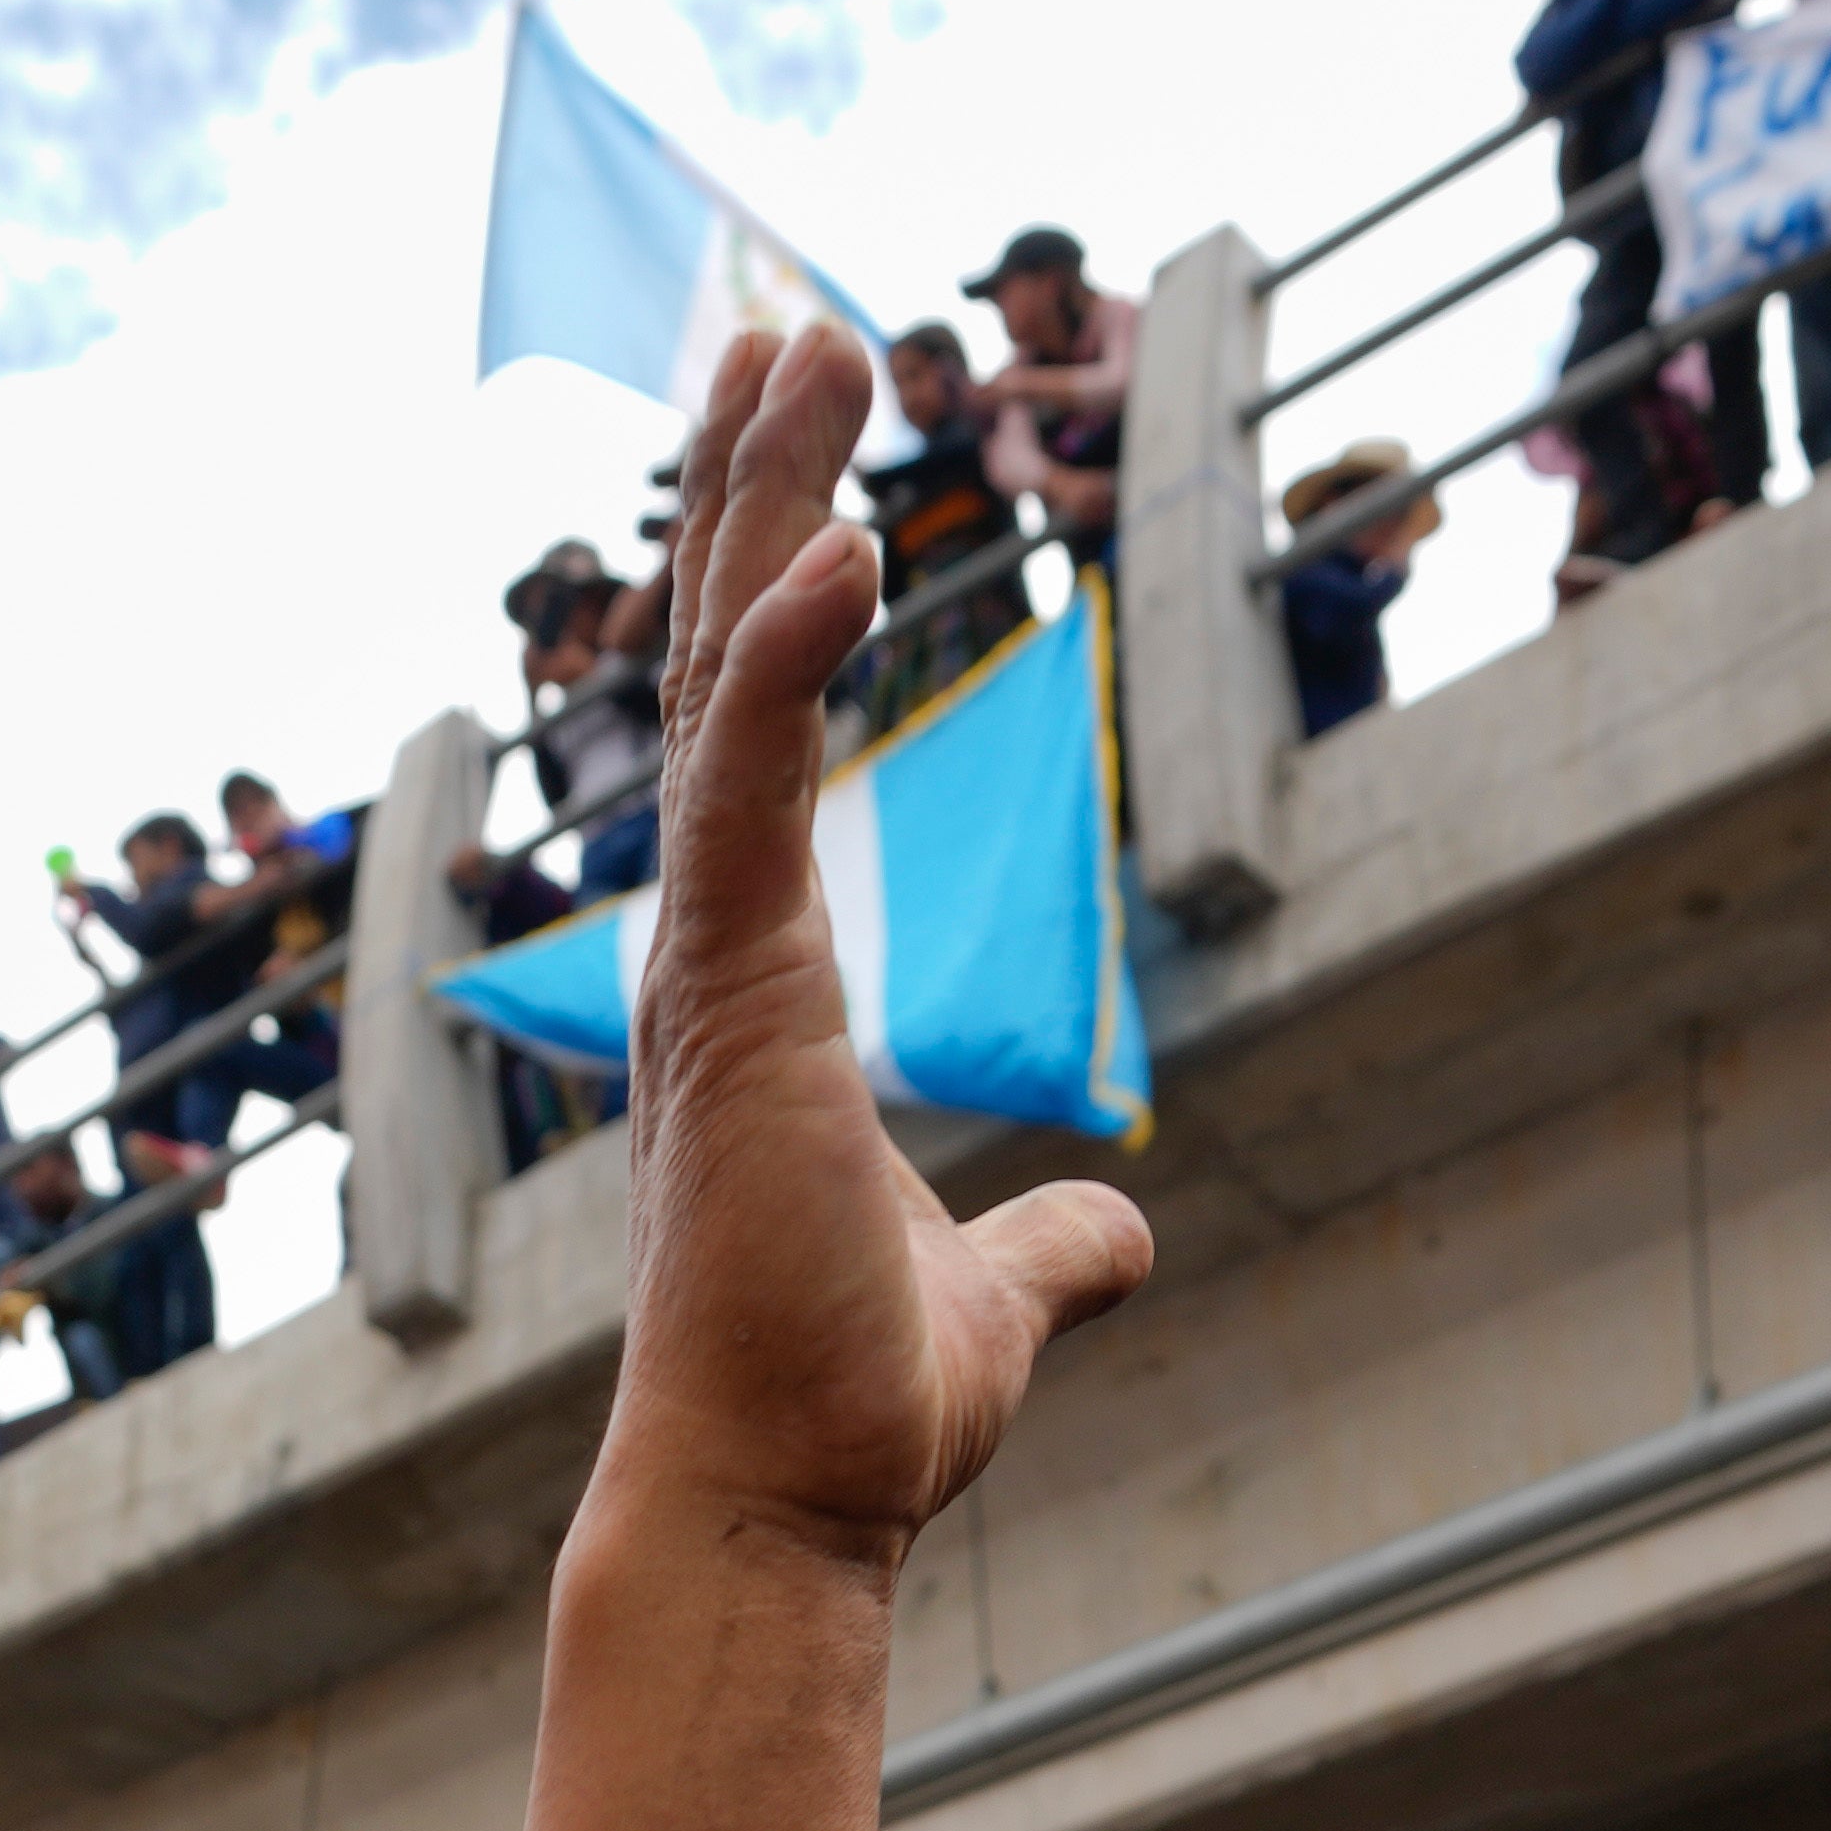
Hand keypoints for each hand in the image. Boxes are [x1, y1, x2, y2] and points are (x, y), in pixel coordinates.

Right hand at [592, 322, 1151, 1563]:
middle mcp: (706, 952)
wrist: (784, 1505)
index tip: (811, 465)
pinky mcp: (730, 993)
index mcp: (750, 992)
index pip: (752, 749)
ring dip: (762, 502)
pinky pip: (746, 780)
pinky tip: (837, 537)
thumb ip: (1053, 1241)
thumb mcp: (994, 1297)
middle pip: (723, 665)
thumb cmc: (847, 1411)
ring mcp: (707, 964)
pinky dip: (781, 650)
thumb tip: (1123, 1234)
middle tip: (789, 325)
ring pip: (721, 679)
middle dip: (758, 487)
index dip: (770, 591)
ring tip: (801, 341)